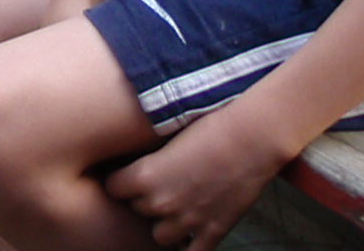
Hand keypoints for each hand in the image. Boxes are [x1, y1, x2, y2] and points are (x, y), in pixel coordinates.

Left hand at [103, 107, 290, 250]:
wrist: (250, 139)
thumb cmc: (208, 126)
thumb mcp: (167, 137)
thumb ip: (150, 160)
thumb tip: (136, 165)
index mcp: (144, 175)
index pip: (113, 189)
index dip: (121, 181)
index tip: (128, 175)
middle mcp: (161, 202)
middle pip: (137, 210)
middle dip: (146, 199)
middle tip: (162, 184)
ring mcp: (188, 221)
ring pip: (160, 237)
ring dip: (166, 224)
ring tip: (177, 207)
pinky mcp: (214, 231)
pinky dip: (191, 247)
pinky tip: (194, 232)